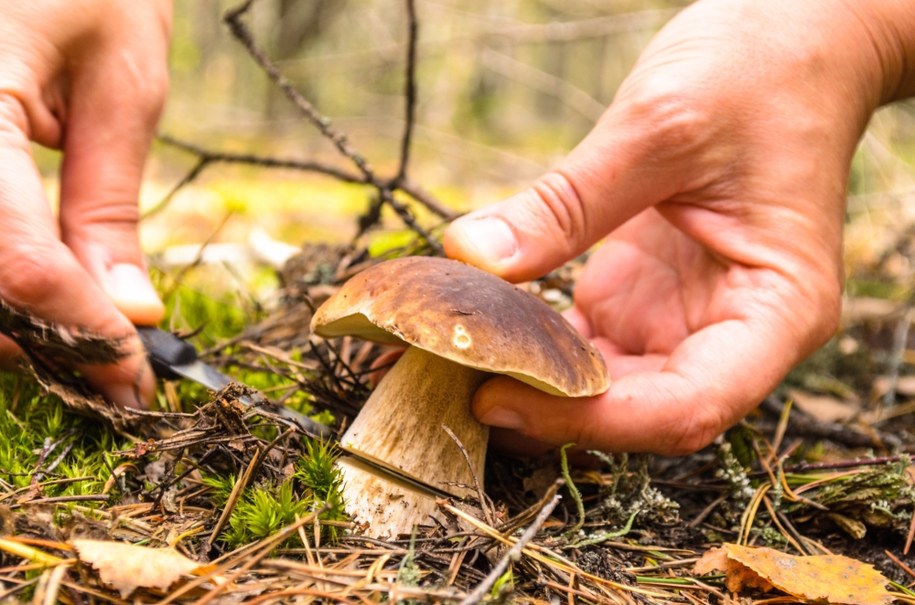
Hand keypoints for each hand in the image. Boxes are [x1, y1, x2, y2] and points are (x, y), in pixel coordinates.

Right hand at [0, 1, 171, 405]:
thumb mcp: (121, 83)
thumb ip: (110, 203)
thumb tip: (130, 311)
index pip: (18, 257)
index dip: (80, 328)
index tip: (135, 373)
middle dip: (42, 340)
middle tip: (115, 367)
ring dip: (10, 325)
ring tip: (87, 335)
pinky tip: (40, 292)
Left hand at [444, 0, 914, 454]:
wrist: (785, 45)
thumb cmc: (758, 76)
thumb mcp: (660, 129)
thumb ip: (567, 203)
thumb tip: (470, 256)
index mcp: (775, 311)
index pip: (687, 406)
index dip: (591, 420)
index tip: (498, 398)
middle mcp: (731, 334)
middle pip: (638, 410)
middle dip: (543, 409)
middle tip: (445, 382)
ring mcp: (681, 320)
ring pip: (601, 388)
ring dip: (526, 382)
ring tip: (441, 362)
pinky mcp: (641, 299)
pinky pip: (579, 344)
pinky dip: (527, 343)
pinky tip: (471, 327)